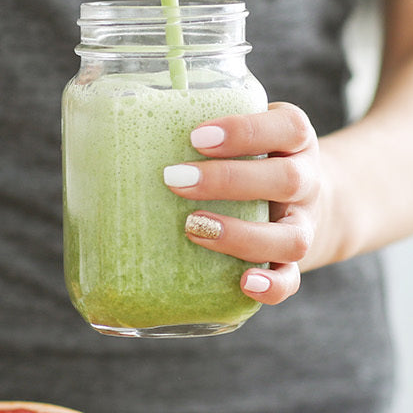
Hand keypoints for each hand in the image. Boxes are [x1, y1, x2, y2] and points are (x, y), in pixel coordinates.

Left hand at [161, 102, 318, 304]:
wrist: (303, 198)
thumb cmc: (252, 156)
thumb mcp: (241, 131)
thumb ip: (199, 128)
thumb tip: (105, 135)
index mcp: (294, 139)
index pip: (286, 128)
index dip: (245, 132)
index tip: (196, 136)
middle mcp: (307, 180)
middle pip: (287, 180)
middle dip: (228, 181)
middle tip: (175, 180)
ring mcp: (303, 224)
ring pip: (292, 237)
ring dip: (242, 236)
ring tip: (193, 229)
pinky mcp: (294, 261)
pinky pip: (292, 279)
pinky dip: (272, 284)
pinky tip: (243, 283)